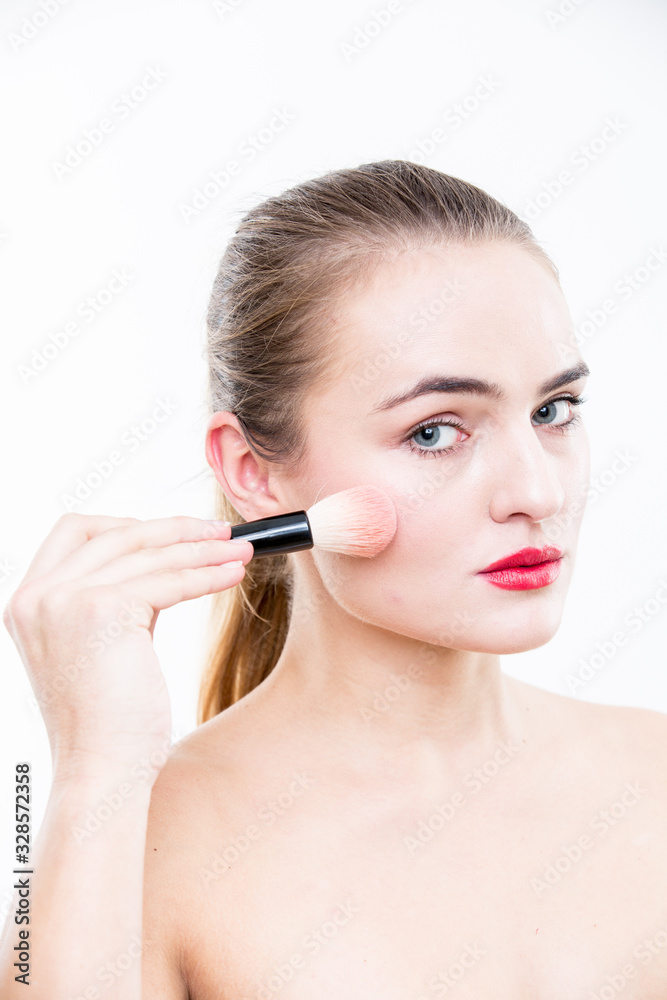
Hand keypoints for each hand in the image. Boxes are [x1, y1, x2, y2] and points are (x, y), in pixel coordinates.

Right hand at [2, 514, 252, 783]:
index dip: (128, 524)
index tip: (174, 531)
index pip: (75, 532)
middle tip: (221, 532)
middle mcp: (38, 596)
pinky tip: (230, 576)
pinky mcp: (100, 612)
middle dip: (176, 529)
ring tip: (239, 552)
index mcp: (28, 601)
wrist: (102, 772)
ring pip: (148, 555)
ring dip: (202, 549)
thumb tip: (167, 559)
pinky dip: (204, 574)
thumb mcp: (100, 645)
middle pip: (116, 533)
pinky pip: (167, 580)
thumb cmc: (109, 722)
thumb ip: (116, 600)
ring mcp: (64, 601)